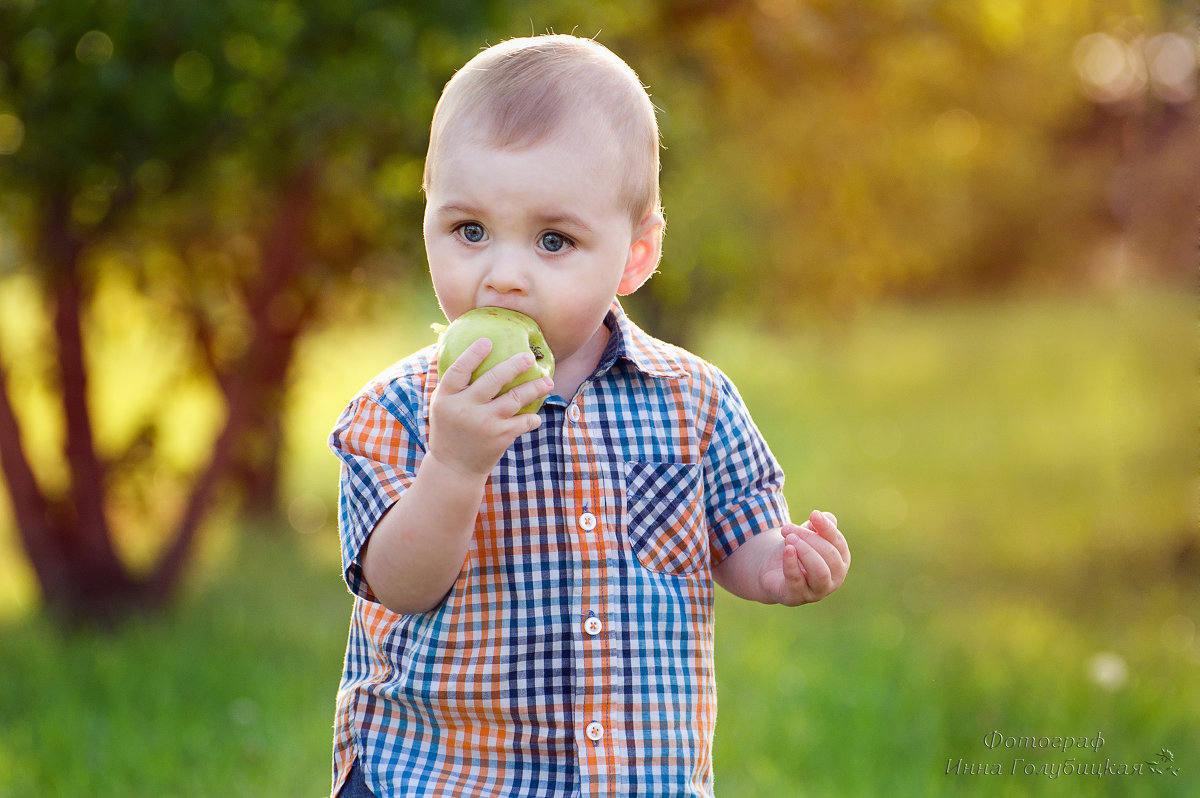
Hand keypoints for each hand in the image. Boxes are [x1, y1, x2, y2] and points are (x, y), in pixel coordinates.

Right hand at [428, 338, 553, 477]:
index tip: (487, 341)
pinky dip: (532, 419)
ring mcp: (484, 423)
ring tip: (548, 382)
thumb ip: (452, 383)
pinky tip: (536, 417)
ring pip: (514, 399)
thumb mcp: (441, 406)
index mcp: (446, 398)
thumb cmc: (450, 430)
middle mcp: (465, 409)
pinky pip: (523, 422)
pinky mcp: (499, 437)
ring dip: (534, 388)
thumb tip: (466, 351)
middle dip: (513, 366)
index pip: (459, 371)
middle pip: (492, 380)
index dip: (473, 355)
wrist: (454, 468)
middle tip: (528, 358)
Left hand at [758, 510, 850, 605]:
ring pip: (820, 571)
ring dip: (805, 551)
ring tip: (789, 538)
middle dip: (809, 537)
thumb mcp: (808, 534)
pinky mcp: (796, 597)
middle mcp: (835, 578)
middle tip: (789, 529)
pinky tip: (787, 550)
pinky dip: (792, 563)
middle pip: (829, 554)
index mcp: (841, 560)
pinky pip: (797, 581)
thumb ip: (819, 525)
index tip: (813, 514)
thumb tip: (825, 517)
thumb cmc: (796, 550)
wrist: (772, 570)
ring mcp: (817, 591)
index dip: (826, 527)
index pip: (838, 542)